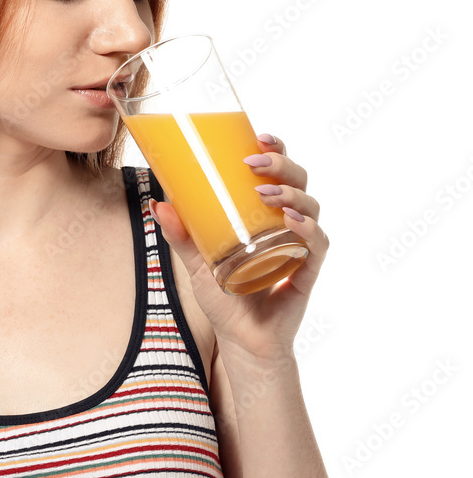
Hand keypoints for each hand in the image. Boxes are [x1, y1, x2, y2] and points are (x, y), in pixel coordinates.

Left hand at [149, 133, 327, 359]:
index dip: (276, 149)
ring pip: (310, 207)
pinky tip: (292, 223)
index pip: (278, 172)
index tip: (258, 137)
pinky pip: (318, 245)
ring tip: (267, 194)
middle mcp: (288, 224)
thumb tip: (158, 204)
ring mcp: (301, 246)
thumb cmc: (225, 297)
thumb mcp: (196, 263)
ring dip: (291, 194)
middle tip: (255, 163)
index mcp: (265, 213)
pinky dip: (308, 230)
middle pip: (298, 181)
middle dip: (282, 165)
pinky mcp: (308, 271)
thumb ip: (181, 235)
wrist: (241, 341)